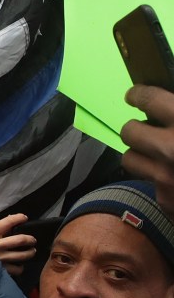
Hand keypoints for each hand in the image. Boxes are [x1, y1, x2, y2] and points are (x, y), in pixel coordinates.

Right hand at [0, 214, 35, 276]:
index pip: (8, 221)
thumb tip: (7, 224)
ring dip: (30, 253)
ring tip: (31, 252)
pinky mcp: (1, 270)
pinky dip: (19, 267)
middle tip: (33, 240)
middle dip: (30, 239)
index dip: (19, 218)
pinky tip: (18, 265)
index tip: (24, 218)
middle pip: (20, 239)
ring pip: (22, 255)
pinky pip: (17, 269)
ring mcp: (0, 258)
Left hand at [122, 86, 173, 214]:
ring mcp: (167, 178)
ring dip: (143, 155)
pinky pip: (149, 183)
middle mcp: (172, 149)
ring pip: (130, 158)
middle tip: (150, 129)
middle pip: (129, 130)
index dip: (139, 95)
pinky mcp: (166, 202)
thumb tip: (161, 97)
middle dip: (138, 129)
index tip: (135, 95)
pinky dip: (159, 180)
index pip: (147, 98)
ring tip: (162, 155)